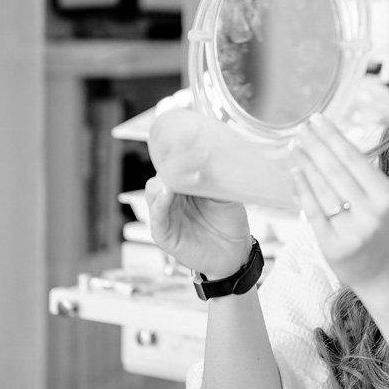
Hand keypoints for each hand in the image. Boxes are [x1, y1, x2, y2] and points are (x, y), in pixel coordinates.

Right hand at [145, 109, 250, 278]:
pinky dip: (160, 203)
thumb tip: (217, 152)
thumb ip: (216, 178)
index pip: (174, 162)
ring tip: (180, 174)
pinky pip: (157, 216)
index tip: (190, 134)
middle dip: (174, 161)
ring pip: (154, 191)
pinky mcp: (164, 234)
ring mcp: (165, 214)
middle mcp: (171, 196)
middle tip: (192, 151)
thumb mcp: (226, 195)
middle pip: (162, 173)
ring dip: (166, 180)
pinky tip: (166, 192)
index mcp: (184, 184)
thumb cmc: (228, 223)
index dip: (179, 148)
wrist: (235, 254)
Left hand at [289, 114, 388, 292]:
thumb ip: (363, 177)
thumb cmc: (382, 231)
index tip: (318, 119)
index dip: (332, 136)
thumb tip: (333, 143)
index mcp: (385, 196)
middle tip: (300, 127)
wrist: (387, 275)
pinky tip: (295, 172)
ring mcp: (350, 230)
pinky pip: (313, 211)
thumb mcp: (383, 201)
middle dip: (315, 145)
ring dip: (305, 163)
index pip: (353, 158)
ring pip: (322, 188)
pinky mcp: (332, 245)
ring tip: (295, 145)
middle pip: (334, 170)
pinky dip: (302, 189)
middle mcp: (369, 212)